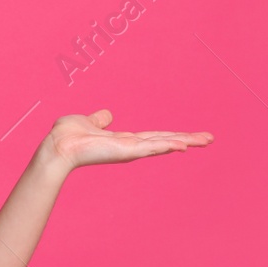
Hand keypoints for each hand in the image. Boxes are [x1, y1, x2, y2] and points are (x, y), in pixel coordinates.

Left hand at [42, 109, 212, 173]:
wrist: (58, 145)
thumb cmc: (67, 136)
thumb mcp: (88, 122)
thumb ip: (100, 119)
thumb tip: (107, 114)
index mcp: (123, 140)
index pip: (154, 136)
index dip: (172, 135)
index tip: (191, 136)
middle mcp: (130, 146)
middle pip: (165, 140)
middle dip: (188, 139)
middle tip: (210, 139)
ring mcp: (129, 150)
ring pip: (164, 144)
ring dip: (185, 141)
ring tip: (205, 140)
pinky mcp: (125, 151)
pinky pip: (151, 147)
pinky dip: (167, 146)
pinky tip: (184, 146)